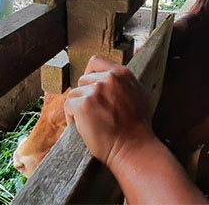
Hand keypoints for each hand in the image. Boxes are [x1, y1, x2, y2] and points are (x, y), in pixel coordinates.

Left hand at [64, 55, 155, 169]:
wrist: (133, 147)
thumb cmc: (138, 126)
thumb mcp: (140, 94)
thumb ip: (125, 83)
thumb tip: (113, 78)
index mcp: (122, 74)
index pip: (96, 61)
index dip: (89, 73)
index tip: (90, 86)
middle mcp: (108, 79)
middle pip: (83, 80)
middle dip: (85, 95)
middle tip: (93, 112)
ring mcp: (95, 91)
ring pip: (75, 93)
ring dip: (78, 107)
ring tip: (90, 121)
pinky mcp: (83, 105)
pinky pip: (68, 106)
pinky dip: (71, 117)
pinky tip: (82, 127)